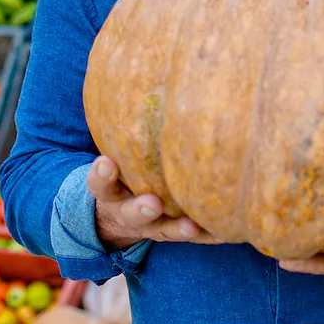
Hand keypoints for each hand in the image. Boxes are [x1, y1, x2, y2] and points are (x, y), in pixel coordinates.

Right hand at [89, 156, 221, 252]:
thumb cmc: (116, 180)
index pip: (99, 184)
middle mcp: (126, 213)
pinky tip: (224, 232)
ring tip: (191, 227)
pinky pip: (187, 238)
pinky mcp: (167, 234)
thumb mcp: (108, 168)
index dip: (102, 176)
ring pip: (160, 230)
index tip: (105, 163)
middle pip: (131, 214)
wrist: (112, 221)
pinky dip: (205, 237)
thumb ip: (118, 150)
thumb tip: (120, 86)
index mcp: (107, 194)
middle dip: (141, 209)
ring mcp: (148, 228)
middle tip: (152, 204)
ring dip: (176, 229)